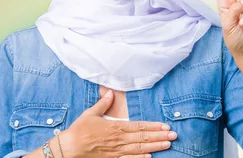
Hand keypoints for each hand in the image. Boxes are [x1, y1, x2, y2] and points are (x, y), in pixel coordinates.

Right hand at [58, 90, 176, 157]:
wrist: (68, 148)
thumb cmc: (78, 130)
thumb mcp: (90, 113)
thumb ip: (103, 103)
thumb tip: (109, 91)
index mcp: (115, 127)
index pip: (139, 126)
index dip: (154, 126)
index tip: (166, 126)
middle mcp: (118, 139)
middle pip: (143, 137)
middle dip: (160, 136)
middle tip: (174, 135)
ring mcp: (116, 151)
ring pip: (139, 149)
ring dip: (155, 147)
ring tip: (168, 145)